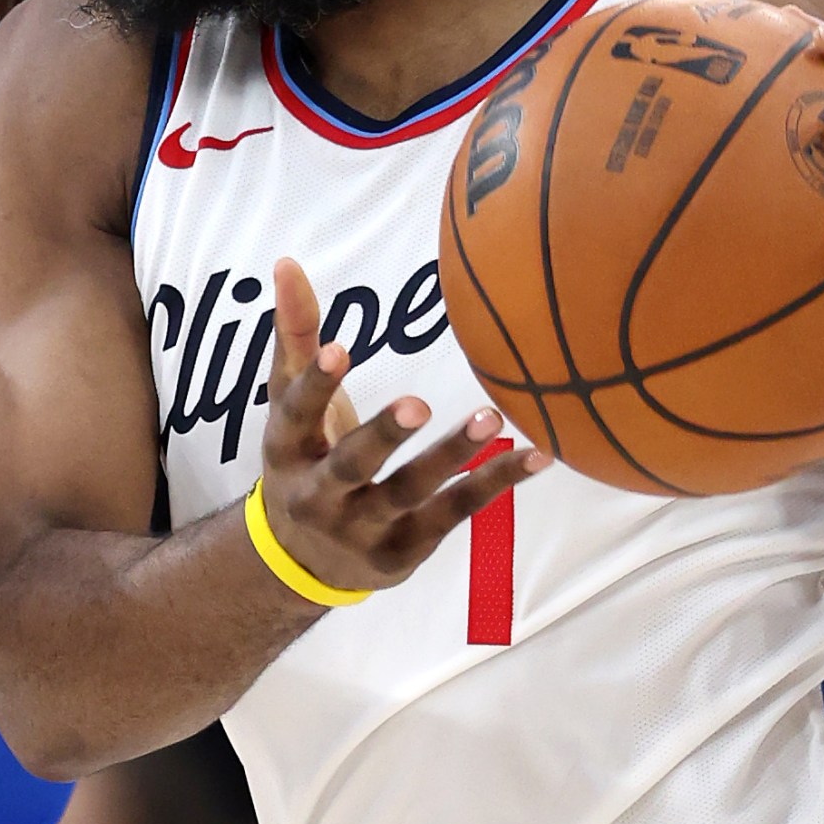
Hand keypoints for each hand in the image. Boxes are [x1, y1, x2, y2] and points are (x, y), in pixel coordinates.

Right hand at [252, 257, 546, 595]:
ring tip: (492, 418)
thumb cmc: (305, 459)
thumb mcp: (289, 407)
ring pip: (410, 492)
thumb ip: (296, 336)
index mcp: (286, 452)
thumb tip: (288, 262)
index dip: (316, 386)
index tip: (340, 348)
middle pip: (352, 465)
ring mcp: (361, 530)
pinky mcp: (403, 552)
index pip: (296, 416)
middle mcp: (318, 496)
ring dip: (451, 456)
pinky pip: (453, 514)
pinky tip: (536, 457)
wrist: (301, 562)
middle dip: (384, 435)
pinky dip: (494, 484)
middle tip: (418, 403)